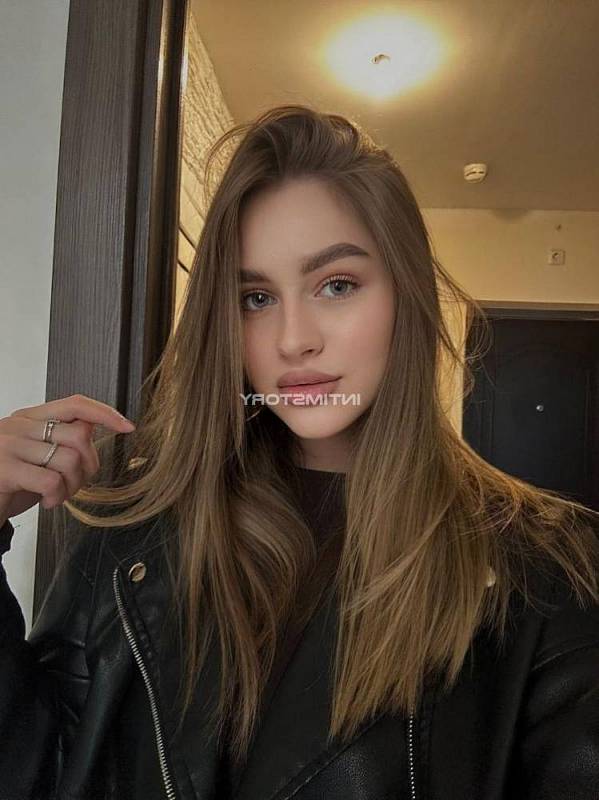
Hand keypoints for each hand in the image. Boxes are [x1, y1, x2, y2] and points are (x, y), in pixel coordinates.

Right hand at [0, 394, 135, 523]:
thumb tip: (95, 425)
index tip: (127, 426)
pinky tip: (47, 502)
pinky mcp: (4, 469)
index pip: (75, 404)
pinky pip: (51, 481)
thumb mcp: (38, 457)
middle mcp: (18, 426)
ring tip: (57, 495)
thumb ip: (62, 439)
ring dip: (72, 486)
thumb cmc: (9, 484)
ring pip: (69, 459)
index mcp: (28, 418)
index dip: (105, 413)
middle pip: (79, 436)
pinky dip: (57, 497)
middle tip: (75, 484)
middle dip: (88, 466)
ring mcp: (9, 445)